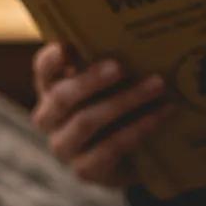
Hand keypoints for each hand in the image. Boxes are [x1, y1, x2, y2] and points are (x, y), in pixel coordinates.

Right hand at [31, 42, 170, 186]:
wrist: (133, 159)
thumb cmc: (119, 108)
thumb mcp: (111, 84)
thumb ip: (110, 64)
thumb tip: (133, 35)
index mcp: (51, 89)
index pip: (43, 70)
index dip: (51, 59)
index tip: (66, 46)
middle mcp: (49, 118)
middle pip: (62, 97)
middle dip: (92, 80)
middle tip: (120, 67)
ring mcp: (63, 147)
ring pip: (87, 122)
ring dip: (125, 101)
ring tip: (157, 85)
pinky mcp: (84, 170)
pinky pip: (111, 147)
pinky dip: (139, 128)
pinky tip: (162, 114)